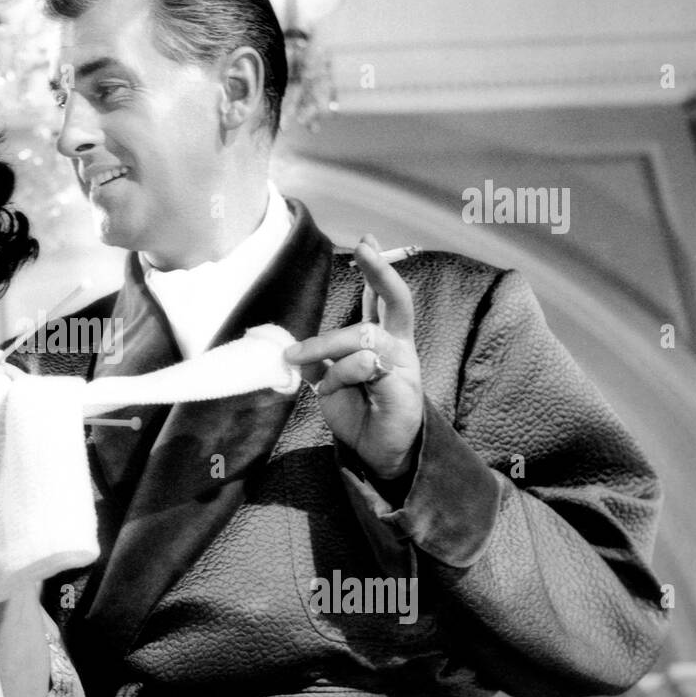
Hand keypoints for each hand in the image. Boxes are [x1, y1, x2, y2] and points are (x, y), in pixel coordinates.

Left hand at [284, 234, 422, 480]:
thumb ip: (320, 361)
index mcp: (383, 341)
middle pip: (397, 300)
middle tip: (364, 247)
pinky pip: (366, 364)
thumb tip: (292, 347)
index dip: (375, 271)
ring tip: (301, 359)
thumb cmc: (360, 416)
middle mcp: (398, 346)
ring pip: (365, 335)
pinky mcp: (403, 384)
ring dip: (327, 345)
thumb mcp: (331, 383)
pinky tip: (331, 387)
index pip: (380, 300)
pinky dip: (342, 373)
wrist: (378, 454)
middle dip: (381, 271)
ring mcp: (404, 364)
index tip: (366, 242)